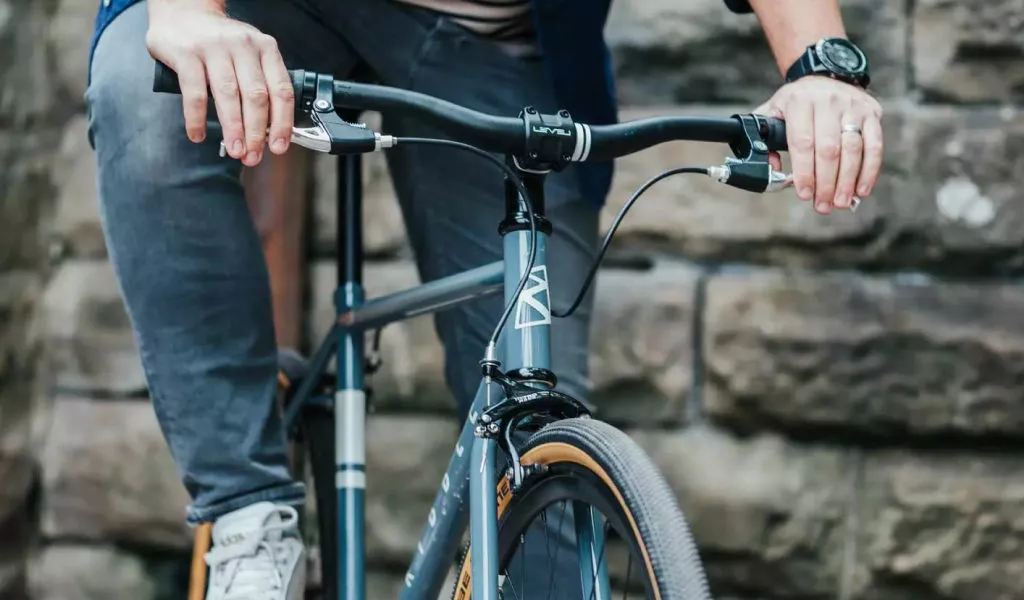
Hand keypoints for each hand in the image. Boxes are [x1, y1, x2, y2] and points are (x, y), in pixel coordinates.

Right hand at [145, 1, 293, 165]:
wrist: (183, 11)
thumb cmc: (220, 44)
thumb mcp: (249, 55)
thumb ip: (260, 84)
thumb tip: (270, 131)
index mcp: (265, 49)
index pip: (281, 91)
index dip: (282, 123)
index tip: (278, 147)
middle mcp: (243, 46)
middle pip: (257, 96)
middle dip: (257, 132)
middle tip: (253, 156)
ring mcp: (214, 47)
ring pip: (229, 95)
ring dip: (233, 129)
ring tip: (235, 150)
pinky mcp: (186, 52)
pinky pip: (195, 91)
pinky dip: (197, 118)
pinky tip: (198, 134)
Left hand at [755, 76, 883, 213]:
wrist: (825, 75)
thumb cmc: (796, 102)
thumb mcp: (773, 112)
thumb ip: (765, 140)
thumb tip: (773, 170)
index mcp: (800, 102)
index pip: (803, 142)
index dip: (804, 172)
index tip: (804, 194)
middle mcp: (828, 102)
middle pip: (829, 149)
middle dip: (826, 182)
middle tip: (822, 206)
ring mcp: (853, 106)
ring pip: (853, 149)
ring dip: (847, 180)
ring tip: (840, 203)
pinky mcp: (872, 113)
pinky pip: (874, 145)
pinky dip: (869, 170)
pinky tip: (861, 190)